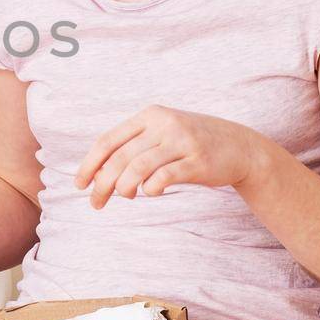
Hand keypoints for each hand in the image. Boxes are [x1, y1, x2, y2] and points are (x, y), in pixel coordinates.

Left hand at [75, 105, 268, 208]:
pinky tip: (150, 193)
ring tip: (124, 197)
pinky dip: (150, 189)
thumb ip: (133, 147)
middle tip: (96, 203)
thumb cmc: (191, 144)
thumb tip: (97, 173)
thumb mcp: (162, 134)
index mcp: (149, 116)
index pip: (108, 140)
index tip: (79, 184)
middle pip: (120, 157)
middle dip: (102, 183)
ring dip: (123, 188)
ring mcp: (182, 141)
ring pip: (138, 167)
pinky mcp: (198, 161)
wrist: (240, 147)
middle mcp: (164, 124)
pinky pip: (164, 177)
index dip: (89, 164)